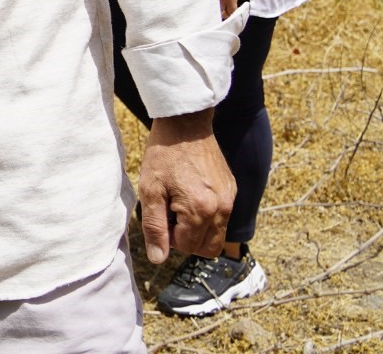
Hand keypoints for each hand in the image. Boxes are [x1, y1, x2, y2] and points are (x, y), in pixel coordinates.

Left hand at [139, 110, 234, 264]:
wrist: (185, 124)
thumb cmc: (163, 155)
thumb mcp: (150, 190)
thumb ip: (155, 227)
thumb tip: (158, 258)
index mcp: (201, 210)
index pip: (186, 246)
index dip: (168, 236)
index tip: (160, 213)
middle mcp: (222, 208)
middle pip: (206, 248)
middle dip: (185, 239)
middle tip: (169, 213)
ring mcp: (230, 199)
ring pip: (216, 235)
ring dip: (197, 229)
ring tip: (179, 204)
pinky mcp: (232, 190)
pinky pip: (222, 217)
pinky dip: (206, 216)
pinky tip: (190, 194)